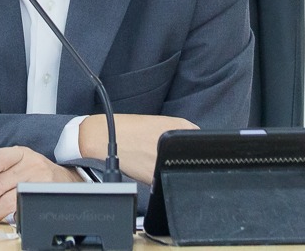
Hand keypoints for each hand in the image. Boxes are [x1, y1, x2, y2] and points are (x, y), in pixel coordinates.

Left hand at [0, 145, 73, 223]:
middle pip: (0, 183)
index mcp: (22, 153)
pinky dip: (9, 215)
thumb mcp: (22, 161)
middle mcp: (31, 164)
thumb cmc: (38, 172)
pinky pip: (21, 208)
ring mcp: (39, 181)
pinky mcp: (43, 196)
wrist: (66, 180)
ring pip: (8, 198)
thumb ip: (2, 169)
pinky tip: (5, 217)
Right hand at [79, 113, 197, 182]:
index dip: (190, 150)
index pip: (201, 142)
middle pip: (191, 157)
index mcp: (180, 126)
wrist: (104, 137)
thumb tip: (190, 147)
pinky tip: (148, 170)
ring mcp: (167, 158)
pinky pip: (165, 180)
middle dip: (182, 160)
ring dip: (172, 169)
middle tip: (165, 157)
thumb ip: (177, 133)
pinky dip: (161, 179)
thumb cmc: (128, 130)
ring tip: (153, 162)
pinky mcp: (155, 174)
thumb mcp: (159, 123)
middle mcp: (177, 142)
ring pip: (178, 170)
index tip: (183, 152)